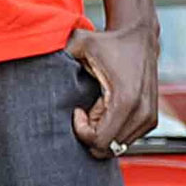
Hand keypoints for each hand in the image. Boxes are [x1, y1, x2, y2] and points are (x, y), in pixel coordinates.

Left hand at [67, 21, 160, 159]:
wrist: (139, 37)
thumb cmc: (109, 42)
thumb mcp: (81, 42)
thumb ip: (60, 51)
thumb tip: (34, 52)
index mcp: (125, 100)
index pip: (99, 141)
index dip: (82, 132)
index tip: (77, 111)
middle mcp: (141, 113)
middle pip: (107, 148)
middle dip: (91, 135)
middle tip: (85, 112)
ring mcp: (148, 118)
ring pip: (117, 147)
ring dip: (102, 133)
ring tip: (96, 109)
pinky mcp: (151, 120)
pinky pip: (127, 140)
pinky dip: (114, 131)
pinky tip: (107, 111)